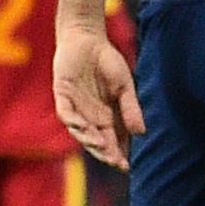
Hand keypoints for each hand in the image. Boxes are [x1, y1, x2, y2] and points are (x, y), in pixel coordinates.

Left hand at [55, 28, 144, 167]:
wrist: (87, 38)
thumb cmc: (107, 62)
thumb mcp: (124, 86)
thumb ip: (130, 108)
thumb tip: (141, 132)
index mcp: (106, 117)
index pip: (112, 141)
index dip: (118, 154)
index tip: (126, 167)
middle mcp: (90, 117)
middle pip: (96, 141)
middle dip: (104, 153)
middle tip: (114, 162)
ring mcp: (75, 107)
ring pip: (80, 131)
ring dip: (89, 140)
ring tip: (101, 146)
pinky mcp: (62, 95)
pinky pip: (65, 113)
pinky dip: (72, 121)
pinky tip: (82, 127)